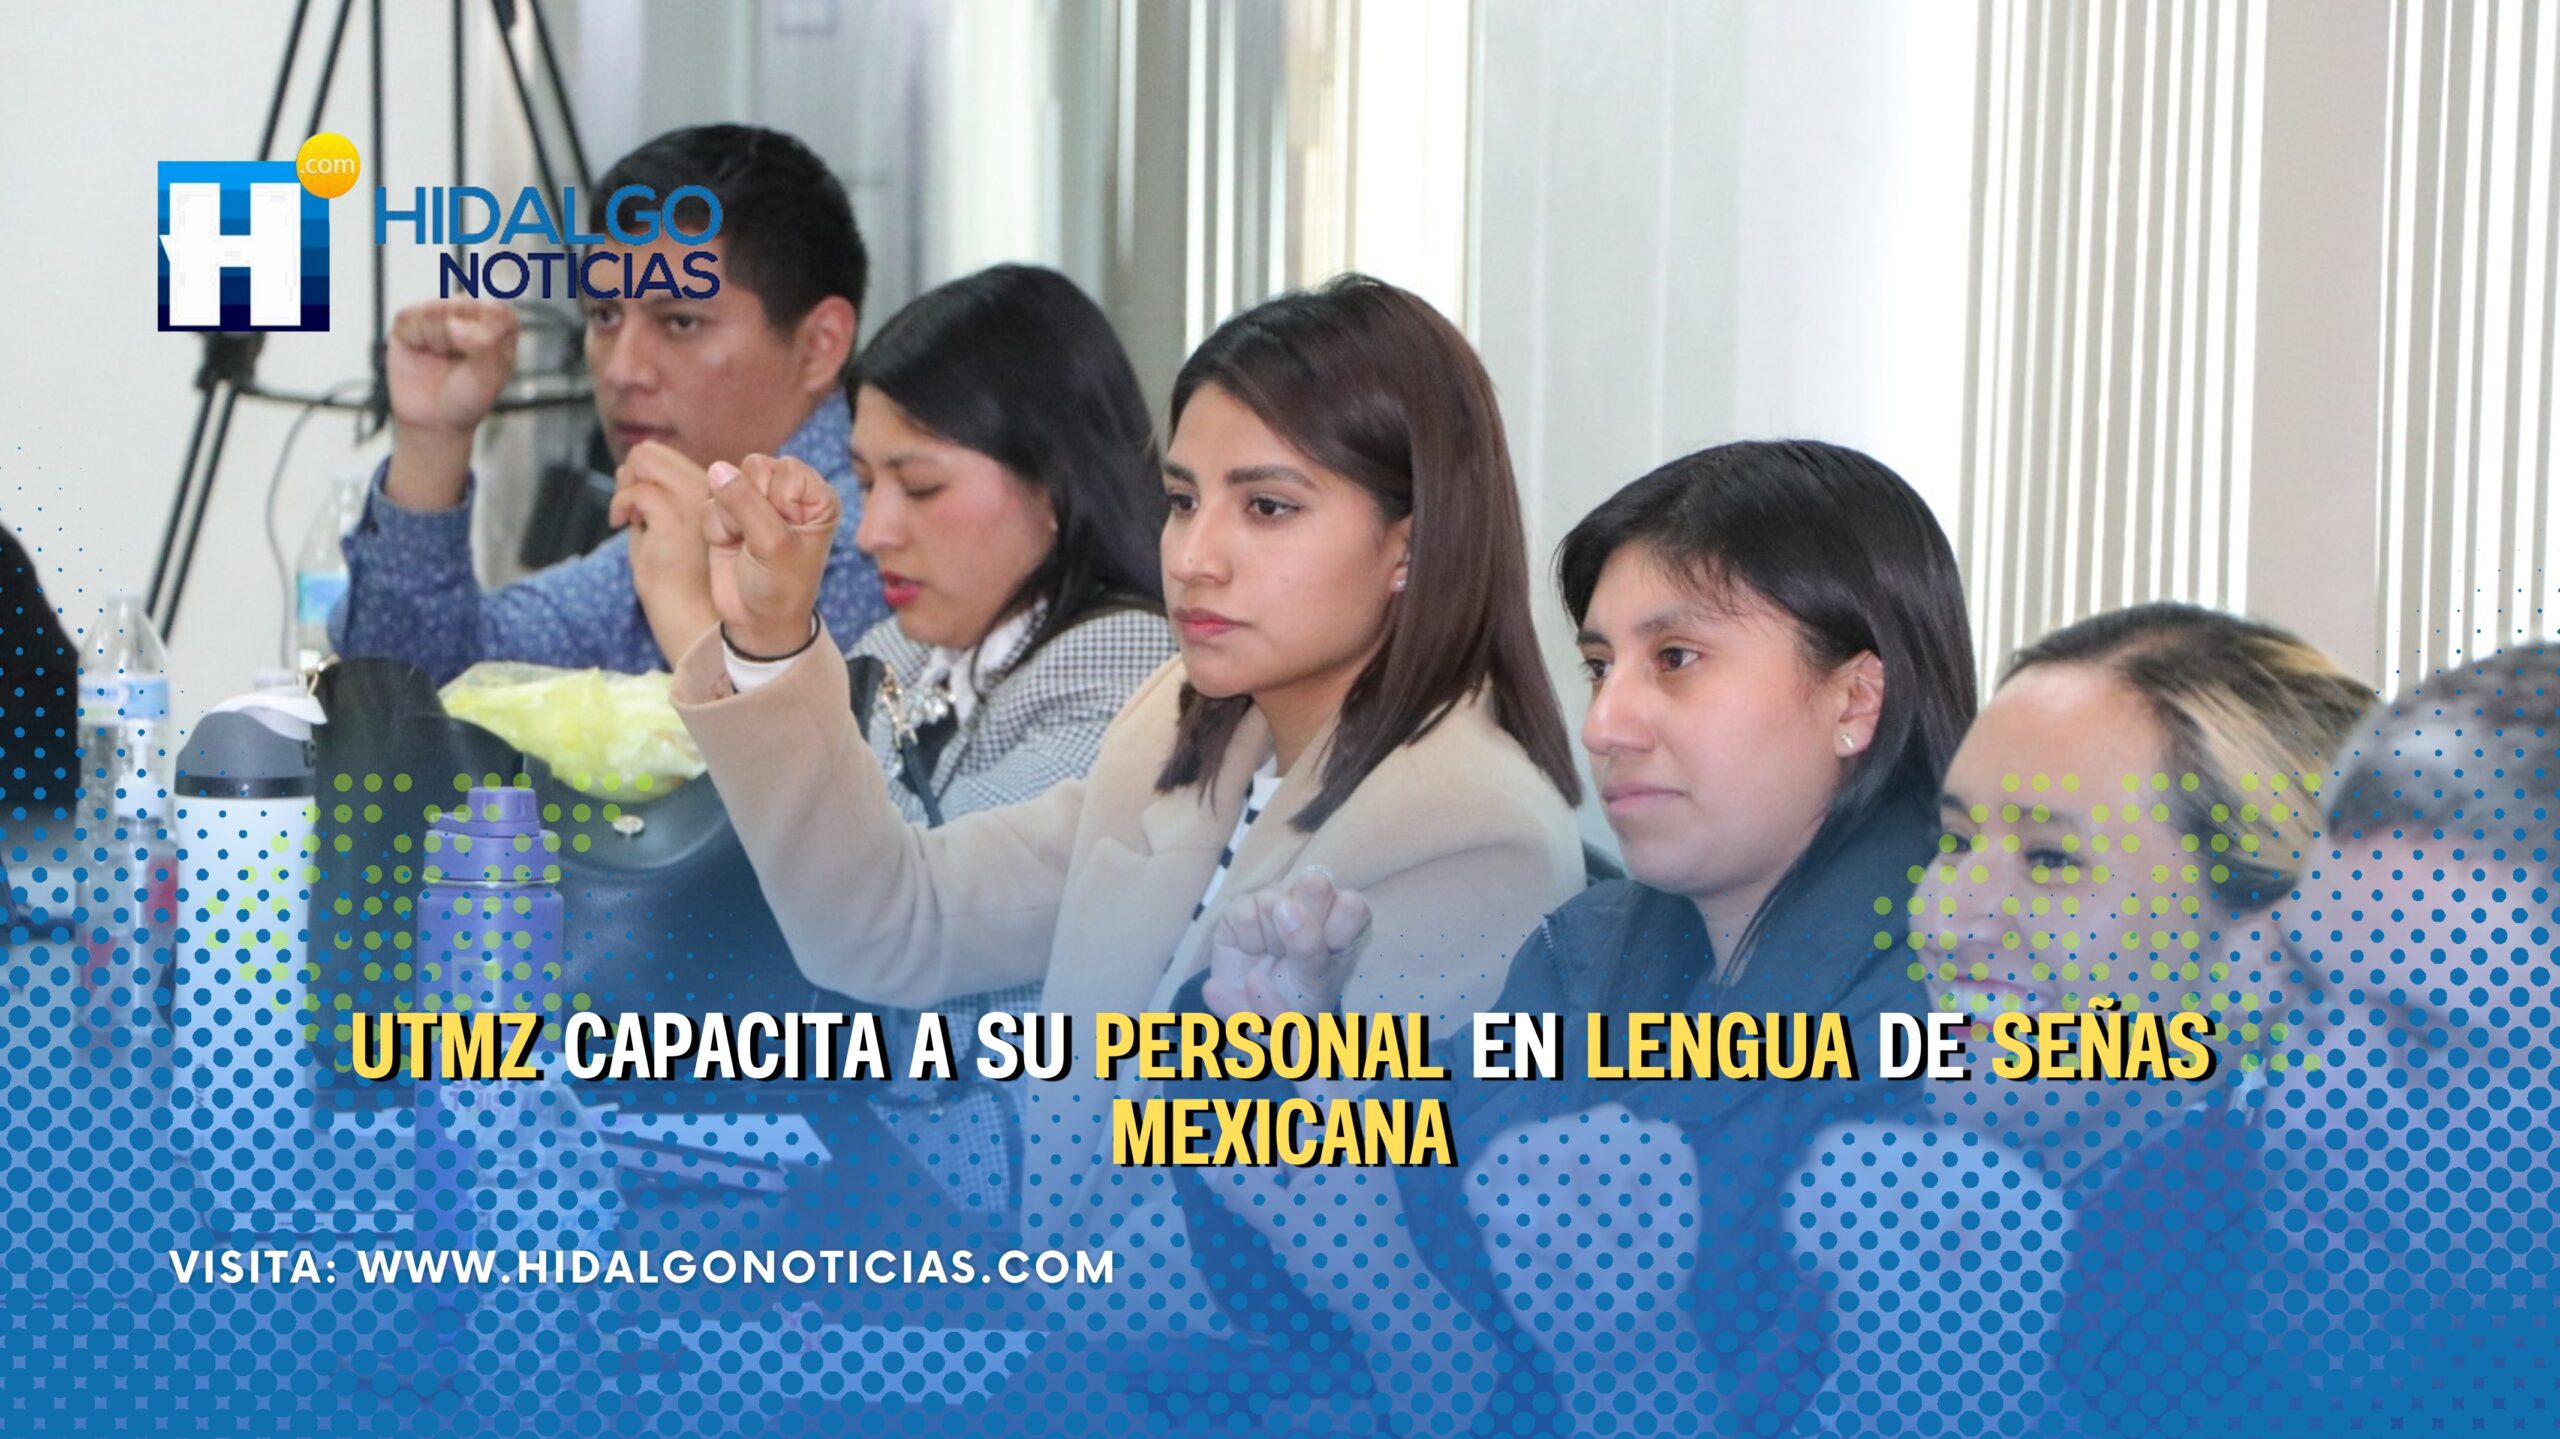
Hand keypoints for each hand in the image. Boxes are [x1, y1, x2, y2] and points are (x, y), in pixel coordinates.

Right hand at [384, 300, 517, 508]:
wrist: (434, 419)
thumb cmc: (469, 396)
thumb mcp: (489, 376)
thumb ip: (484, 345)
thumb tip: (453, 323)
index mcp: (497, 321)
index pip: (496, 311)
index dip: (485, 337)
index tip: (482, 361)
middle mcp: (468, 311)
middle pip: (462, 306)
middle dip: (460, 340)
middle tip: (459, 363)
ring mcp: (438, 312)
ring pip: (435, 311)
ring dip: (437, 340)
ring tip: (440, 357)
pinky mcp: (409, 319)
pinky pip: (409, 317)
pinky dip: (415, 338)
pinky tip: (421, 351)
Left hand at [611, 441, 717, 660]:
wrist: (694, 622)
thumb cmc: (678, 588)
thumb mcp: (662, 532)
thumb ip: (651, 500)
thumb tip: (628, 469)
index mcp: (712, 495)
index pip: (665, 461)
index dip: (641, 482)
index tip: (641, 514)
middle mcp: (709, 491)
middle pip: (650, 451)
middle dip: (630, 477)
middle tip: (631, 513)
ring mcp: (695, 501)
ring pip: (644, 458)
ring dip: (625, 486)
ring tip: (630, 520)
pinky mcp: (677, 517)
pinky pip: (636, 490)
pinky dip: (621, 505)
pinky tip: (622, 526)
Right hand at [703, 454, 839, 658]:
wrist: (758, 621)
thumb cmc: (780, 586)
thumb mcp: (771, 544)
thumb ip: (746, 502)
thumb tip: (718, 469)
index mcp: (816, 498)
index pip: (785, 468)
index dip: (775, 500)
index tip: (784, 533)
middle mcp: (790, 495)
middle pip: (755, 467)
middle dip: (750, 504)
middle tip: (761, 539)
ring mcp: (758, 503)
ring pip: (728, 482)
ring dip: (731, 517)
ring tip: (747, 545)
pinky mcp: (730, 515)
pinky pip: (710, 503)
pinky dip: (716, 528)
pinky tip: (732, 547)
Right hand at [1202, 866, 1371, 1019]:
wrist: (1255, 1011)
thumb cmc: (1298, 996)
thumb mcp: (1314, 982)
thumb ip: (1308, 947)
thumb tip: (1284, 908)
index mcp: (1343, 919)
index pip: (1352, 907)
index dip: (1338, 931)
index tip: (1325, 956)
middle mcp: (1312, 900)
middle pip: (1317, 885)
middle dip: (1306, 923)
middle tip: (1297, 951)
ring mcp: (1275, 898)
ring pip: (1276, 900)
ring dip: (1274, 940)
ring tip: (1275, 955)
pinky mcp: (1241, 905)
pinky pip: (1245, 914)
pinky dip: (1249, 941)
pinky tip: (1253, 950)